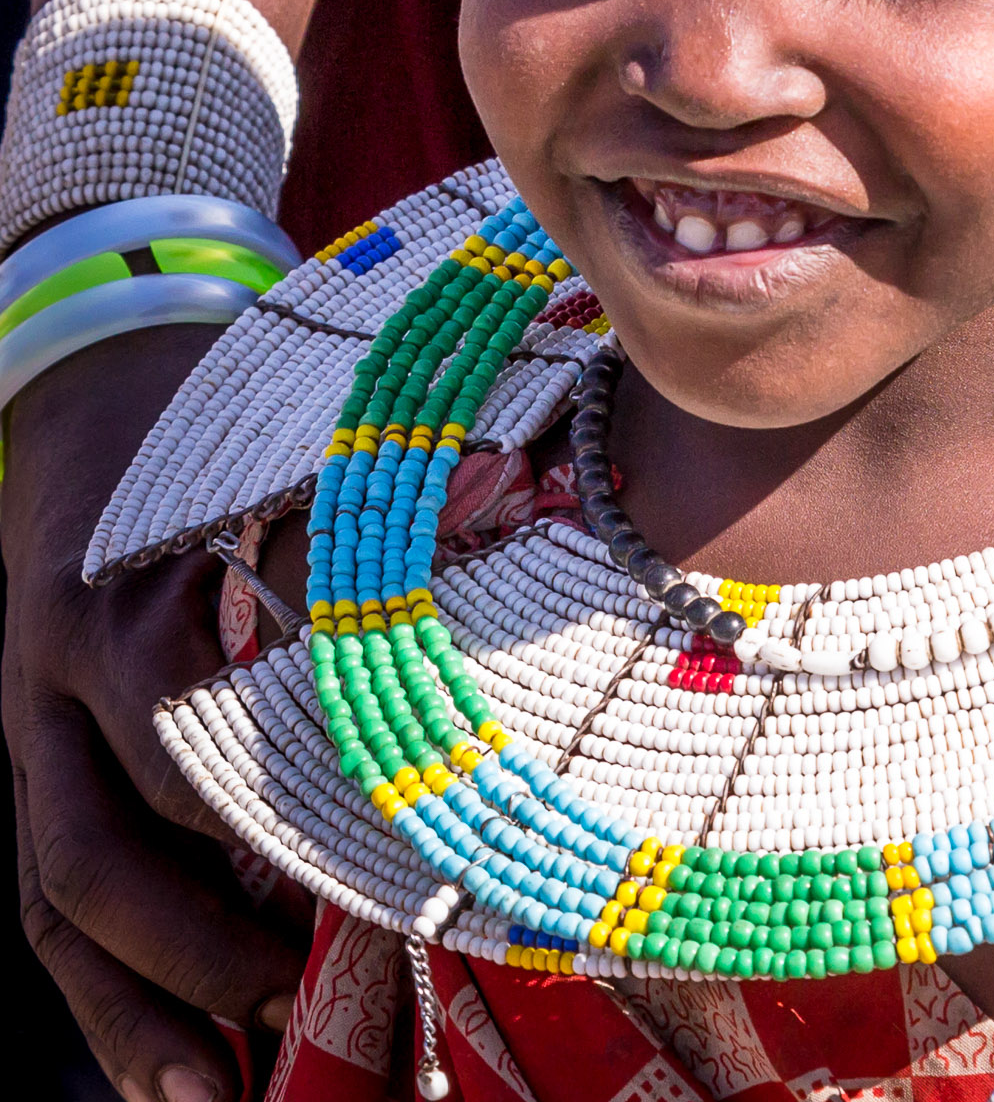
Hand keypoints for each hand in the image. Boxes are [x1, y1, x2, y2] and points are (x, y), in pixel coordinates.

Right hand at [3, 323, 305, 1101]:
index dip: (278, 817)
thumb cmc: (239, 435)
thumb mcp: (303, 453)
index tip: (374, 877)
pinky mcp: (33, 757)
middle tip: (304, 1001)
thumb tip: (510, 627)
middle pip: (116, 834)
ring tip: (225, 1090)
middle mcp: (83, 662)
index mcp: (160, 585)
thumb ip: (378, 535)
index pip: (199, 729)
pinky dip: (105, 996)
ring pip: (67, 887)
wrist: (97, 397)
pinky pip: (46, 898)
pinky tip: (172, 1074)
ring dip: (143, 1004)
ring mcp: (38, 717)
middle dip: (207, 938)